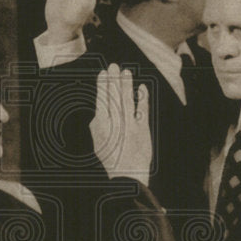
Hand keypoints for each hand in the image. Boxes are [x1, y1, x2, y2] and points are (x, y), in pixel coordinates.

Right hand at [90, 65, 150, 184]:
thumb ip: (98, 125)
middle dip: (113, 80)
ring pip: (127, 100)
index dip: (102, 85)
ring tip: (125, 72)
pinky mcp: (142, 129)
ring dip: (126, 85)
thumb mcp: (99, 142)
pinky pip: (142, 109)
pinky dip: (142, 98)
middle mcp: (114, 124)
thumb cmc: (112, 159)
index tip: (102, 73)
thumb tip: (99, 110)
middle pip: (113, 97)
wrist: (127, 175)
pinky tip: (142, 88)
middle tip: (113, 65)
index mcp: (101, 126)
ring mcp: (129, 126)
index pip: (101, 100)